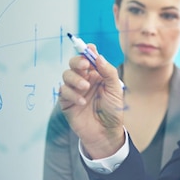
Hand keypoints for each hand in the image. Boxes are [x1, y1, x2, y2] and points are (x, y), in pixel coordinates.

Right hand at [58, 44, 125, 158]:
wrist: (105, 132)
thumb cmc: (112, 110)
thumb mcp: (115, 89)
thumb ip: (108, 72)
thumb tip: (98, 56)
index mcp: (98, 74)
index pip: (90, 58)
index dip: (88, 51)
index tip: (89, 48)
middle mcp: (85, 79)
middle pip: (75, 63)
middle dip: (78, 62)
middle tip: (85, 66)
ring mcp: (75, 89)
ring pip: (67, 75)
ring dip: (75, 79)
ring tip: (85, 88)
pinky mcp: (66, 101)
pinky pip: (63, 91)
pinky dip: (72, 95)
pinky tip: (82, 102)